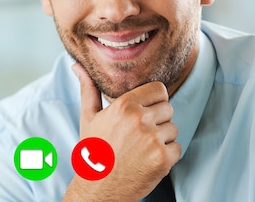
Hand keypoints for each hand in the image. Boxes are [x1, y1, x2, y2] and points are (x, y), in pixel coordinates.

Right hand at [63, 63, 181, 201]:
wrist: (98, 189)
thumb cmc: (93, 151)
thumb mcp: (88, 118)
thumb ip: (88, 89)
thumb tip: (77, 65)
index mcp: (123, 105)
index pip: (159, 89)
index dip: (154, 101)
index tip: (144, 112)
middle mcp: (139, 119)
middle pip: (168, 108)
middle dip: (158, 120)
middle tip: (140, 135)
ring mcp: (153, 139)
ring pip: (173, 129)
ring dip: (163, 138)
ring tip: (141, 148)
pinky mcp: (163, 158)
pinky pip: (177, 148)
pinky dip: (167, 156)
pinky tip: (148, 160)